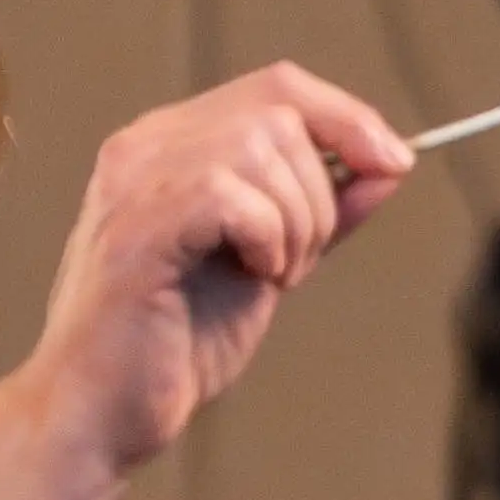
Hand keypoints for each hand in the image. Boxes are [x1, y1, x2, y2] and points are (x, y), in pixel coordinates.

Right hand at [22, 68, 410, 473]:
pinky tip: (253, 278)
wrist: (105, 414)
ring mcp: (134, 180)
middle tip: (295, 263)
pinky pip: (233, 195)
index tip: (395, 163)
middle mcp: (145, 145)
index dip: (347, 115)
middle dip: (320, 190)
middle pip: (278, 110)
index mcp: (171, 144)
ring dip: (296, 221)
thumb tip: (389, 164)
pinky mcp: (136, 225)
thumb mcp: (272, 262)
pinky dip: (267, 239)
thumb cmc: (177, 344)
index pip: (276, 86)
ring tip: (272, 276)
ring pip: (262, 147)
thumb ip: (322, 210)